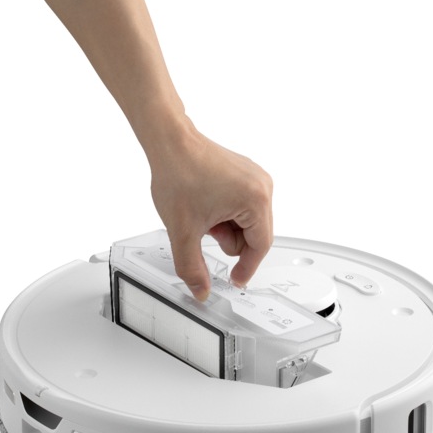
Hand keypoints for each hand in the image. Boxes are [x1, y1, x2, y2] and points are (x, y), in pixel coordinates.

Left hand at [147, 118, 272, 300]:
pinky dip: (226, 213)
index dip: (245, 268)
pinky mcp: (247, 174)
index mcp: (256, 199)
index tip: (235, 280)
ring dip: (226, 226)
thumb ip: (192, 268)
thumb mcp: (183, 232)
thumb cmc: (179, 174)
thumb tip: (201, 290)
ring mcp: (256, 178)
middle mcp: (262, 186)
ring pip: (247, 222)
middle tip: (205, 229)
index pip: (260, 247)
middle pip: (255, 235)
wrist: (170, 142)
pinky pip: (243, 206)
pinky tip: (207, 203)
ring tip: (203, 213)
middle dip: (228, 239)